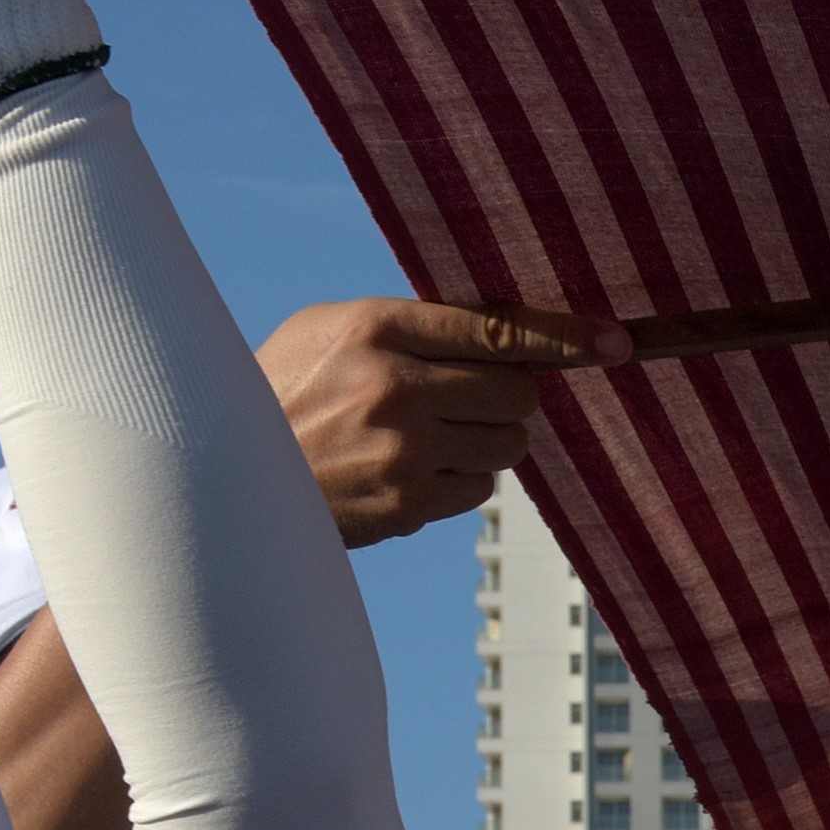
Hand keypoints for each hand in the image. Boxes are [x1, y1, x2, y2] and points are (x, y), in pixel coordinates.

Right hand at [259, 300, 598, 544]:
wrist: (216, 477)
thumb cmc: (279, 390)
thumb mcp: (327, 331)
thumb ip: (407, 324)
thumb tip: (500, 331)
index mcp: (374, 328)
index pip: (495, 328)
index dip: (564, 337)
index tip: (613, 342)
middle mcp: (395, 388)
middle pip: (518, 391)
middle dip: (513, 393)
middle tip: (477, 393)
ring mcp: (404, 452)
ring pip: (507, 443)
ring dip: (487, 437)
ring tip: (430, 432)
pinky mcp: (408, 505)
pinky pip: (479, 487)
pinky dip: (460, 477)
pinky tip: (410, 469)